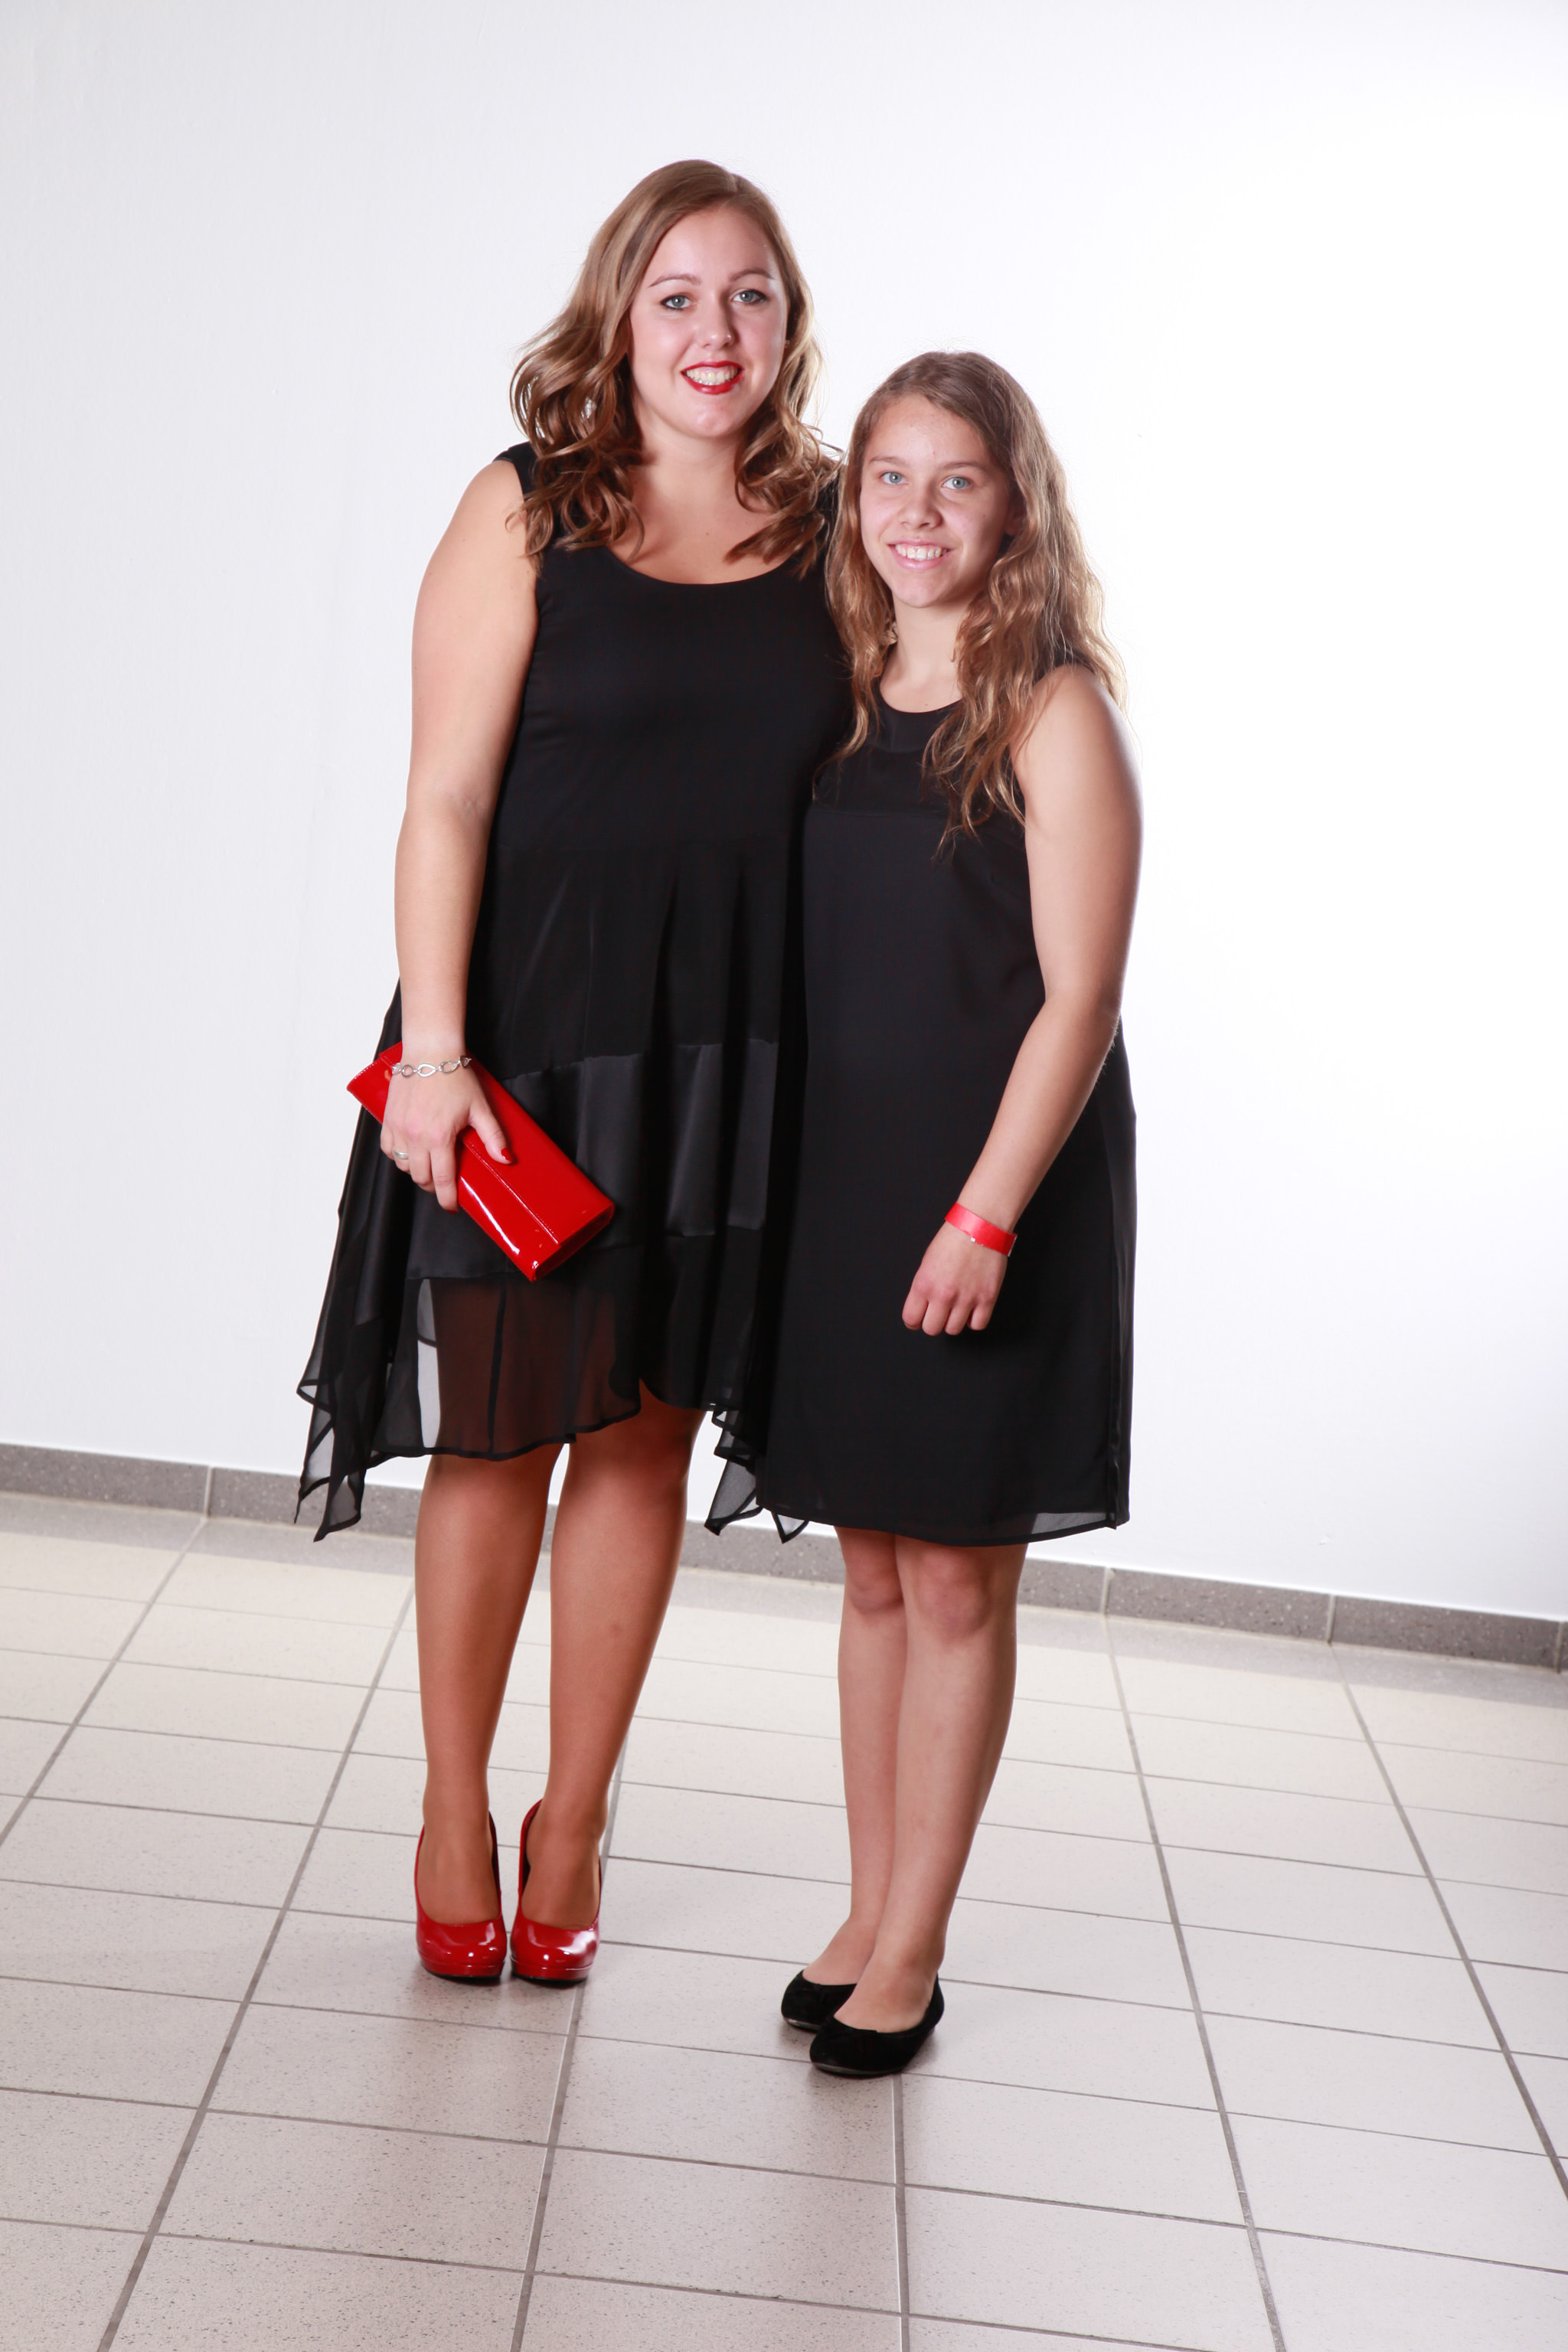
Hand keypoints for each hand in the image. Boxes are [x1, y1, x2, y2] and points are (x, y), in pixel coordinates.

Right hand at [382, 1064, 510, 1210]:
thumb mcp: (480, 1108)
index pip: (441, 1180)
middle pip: (419, 1177)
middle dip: (432, 1186)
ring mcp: (399, 1127)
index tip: (452, 1207)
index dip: (447, 1199)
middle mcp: (415, 1135)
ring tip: (429, 1166)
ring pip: (402, 1165)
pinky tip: (410, 1152)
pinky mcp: (389, 1118)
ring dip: (416, 1171)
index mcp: (438, 1136)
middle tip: (443, 1184)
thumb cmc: (456, 1076)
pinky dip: (398, 1155)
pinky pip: (388, 1148)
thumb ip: (493, 1136)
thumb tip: (506, 1159)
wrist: (430, 1051)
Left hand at [902, 1221, 1007, 1335]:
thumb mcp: (927, 1262)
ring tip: (957, 1308)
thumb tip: (924, 1307)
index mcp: (924, 1284)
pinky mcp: (987, 1298)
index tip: (919, 1319)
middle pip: (931, 1329)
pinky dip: (974, 1321)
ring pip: (953, 1330)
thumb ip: (924, 1287)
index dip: (914, 1321)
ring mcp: (966, 1298)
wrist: (980, 1227)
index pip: (911, 1319)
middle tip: (939, 1313)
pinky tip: (972, 1309)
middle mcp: (943, 1294)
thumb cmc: (953, 1240)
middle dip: (933, 1322)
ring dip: (954, 1321)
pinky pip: (977, 1325)